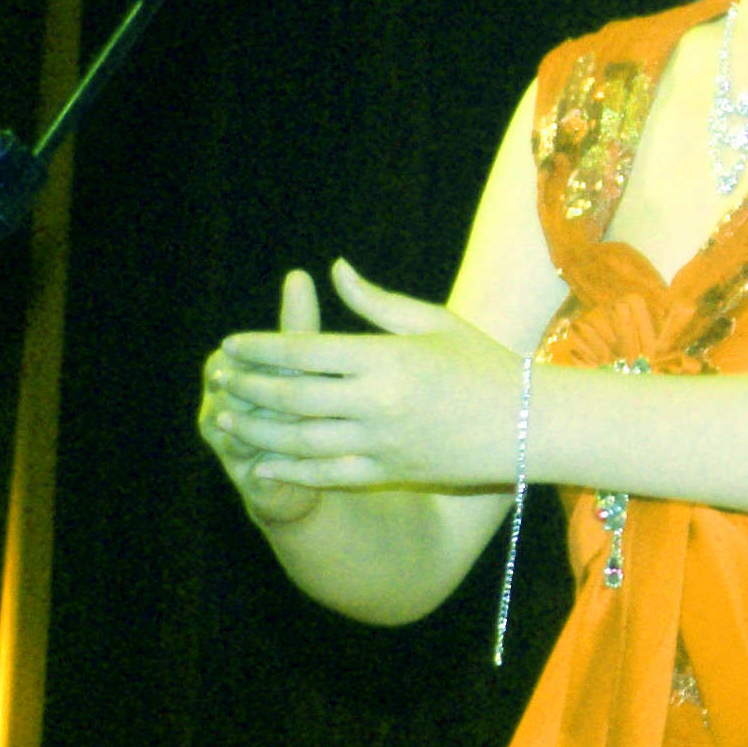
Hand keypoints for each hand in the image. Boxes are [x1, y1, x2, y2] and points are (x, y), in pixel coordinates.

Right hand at [199, 269, 326, 521]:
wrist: (305, 467)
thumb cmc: (303, 400)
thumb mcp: (301, 362)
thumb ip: (296, 325)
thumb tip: (297, 274)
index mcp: (225, 367)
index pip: (240, 357)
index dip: (273, 359)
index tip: (304, 361)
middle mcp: (216, 404)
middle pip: (238, 394)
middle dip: (273, 393)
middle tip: (311, 393)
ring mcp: (224, 443)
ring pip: (243, 430)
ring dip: (274, 428)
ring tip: (308, 425)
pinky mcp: (244, 477)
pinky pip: (256, 469)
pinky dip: (278, 462)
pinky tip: (304, 457)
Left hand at [201, 257, 514, 493]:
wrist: (530, 426)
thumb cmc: (483, 362)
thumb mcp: (433, 321)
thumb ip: (376, 301)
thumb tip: (334, 271)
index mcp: (387, 357)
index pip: (305, 350)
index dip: (260, 348)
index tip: (230, 344)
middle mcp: (378, 401)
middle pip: (293, 395)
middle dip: (249, 386)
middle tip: (217, 378)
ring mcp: (382, 442)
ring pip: (301, 439)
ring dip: (258, 429)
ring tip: (227, 417)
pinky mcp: (389, 472)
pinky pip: (327, 475)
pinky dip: (289, 471)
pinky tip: (260, 465)